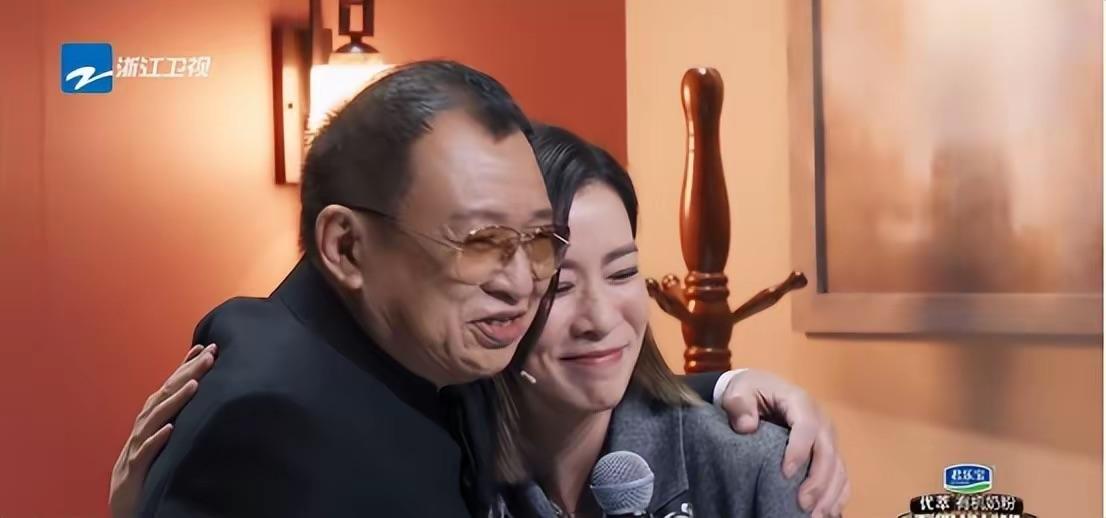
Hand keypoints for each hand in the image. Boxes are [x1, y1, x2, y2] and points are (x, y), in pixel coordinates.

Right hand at [109, 343, 216, 517]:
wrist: (123, 499)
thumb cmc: (148, 464)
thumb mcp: (164, 435)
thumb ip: (177, 414)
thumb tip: (200, 392)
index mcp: (153, 417)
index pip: (171, 385)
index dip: (186, 366)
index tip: (207, 347)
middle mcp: (144, 425)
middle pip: (166, 394)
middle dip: (187, 373)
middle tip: (210, 355)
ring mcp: (138, 445)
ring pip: (155, 418)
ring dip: (174, 400)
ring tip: (194, 385)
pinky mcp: (135, 468)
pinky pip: (146, 452)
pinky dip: (156, 439)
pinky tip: (170, 429)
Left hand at [717, 369, 848, 517]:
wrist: (760, 390)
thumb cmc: (749, 392)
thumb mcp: (739, 391)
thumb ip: (739, 405)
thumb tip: (747, 426)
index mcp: (800, 402)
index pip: (806, 427)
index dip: (799, 450)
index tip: (785, 473)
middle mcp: (821, 420)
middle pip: (827, 452)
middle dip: (817, 480)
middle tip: (802, 504)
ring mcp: (827, 438)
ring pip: (837, 467)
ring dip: (829, 494)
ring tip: (815, 516)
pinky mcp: (828, 453)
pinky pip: (840, 476)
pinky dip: (837, 495)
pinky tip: (828, 513)